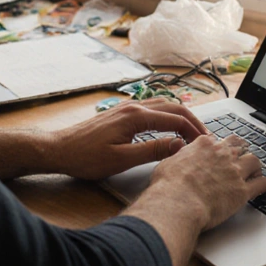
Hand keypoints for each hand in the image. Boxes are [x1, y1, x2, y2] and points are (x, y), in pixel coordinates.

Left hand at [45, 98, 207, 179]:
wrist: (58, 149)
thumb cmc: (86, 158)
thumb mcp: (122, 160)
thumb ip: (153, 151)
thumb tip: (180, 145)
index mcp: (136, 116)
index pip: (176, 119)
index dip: (194, 131)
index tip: (207, 145)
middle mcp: (133, 107)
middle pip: (173, 107)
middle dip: (192, 121)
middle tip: (206, 139)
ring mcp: (126, 108)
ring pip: (163, 105)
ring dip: (180, 116)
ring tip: (192, 133)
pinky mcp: (121, 113)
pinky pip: (152, 109)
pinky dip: (167, 116)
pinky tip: (169, 128)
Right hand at [144, 133, 265, 229]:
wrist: (178, 202)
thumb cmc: (169, 186)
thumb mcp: (167, 162)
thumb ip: (177, 155)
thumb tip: (177, 150)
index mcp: (204, 145)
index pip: (218, 140)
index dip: (219, 148)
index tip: (219, 154)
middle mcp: (222, 154)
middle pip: (239, 146)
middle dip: (240, 152)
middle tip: (239, 159)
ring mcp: (235, 171)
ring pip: (254, 161)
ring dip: (254, 166)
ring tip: (254, 172)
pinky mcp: (242, 191)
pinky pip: (262, 184)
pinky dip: (265, 185)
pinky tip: (265, 187)